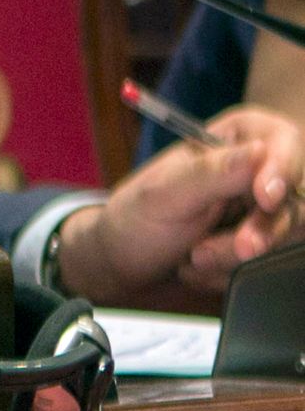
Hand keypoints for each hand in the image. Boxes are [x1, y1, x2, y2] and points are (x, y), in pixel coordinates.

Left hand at [62, 107, 304, 305]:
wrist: (123, 263)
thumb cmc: (136, 219)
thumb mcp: (165, 194)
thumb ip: (212, 172)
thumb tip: (261, 151)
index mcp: (235, 139)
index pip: (284, 142)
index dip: (283, 169)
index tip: (265, 197)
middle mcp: (256, 172)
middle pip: (293, 195)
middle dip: (262, 229)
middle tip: (237, 248)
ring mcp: (262, 210)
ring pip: (286, 234)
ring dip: (237, 255)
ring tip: (192, 259)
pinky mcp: (262, 244)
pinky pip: (270, 261)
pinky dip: (231, 271)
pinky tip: (197, 269)